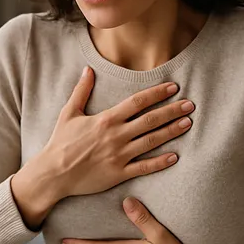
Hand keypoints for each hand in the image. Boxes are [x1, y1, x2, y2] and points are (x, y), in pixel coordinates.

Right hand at [12, 67, 194, 227]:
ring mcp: (119, 155)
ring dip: (171, 131)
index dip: (157, 93)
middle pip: (150, 120)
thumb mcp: (69, 112)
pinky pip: (144, 167)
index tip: (173, 88)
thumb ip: (82, 90)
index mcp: (107, 119)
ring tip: (188, 123)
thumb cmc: (60, 142)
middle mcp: (116, 135)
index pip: (138, 102)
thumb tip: (88, 69)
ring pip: (152, 141)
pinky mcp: (119, 173)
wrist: (53, 173)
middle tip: (190, 104)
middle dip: (172, 110)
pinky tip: (175, 156)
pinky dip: (160, 162)